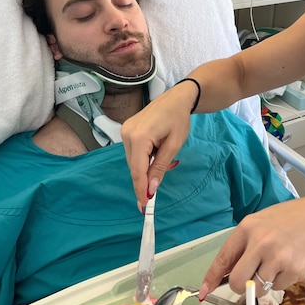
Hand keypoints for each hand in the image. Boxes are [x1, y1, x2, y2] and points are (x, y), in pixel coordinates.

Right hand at [121, 81, 197, 209]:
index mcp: (139, 137)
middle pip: (134, 167)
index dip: (140, 189)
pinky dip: (144, 158)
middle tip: (157, 189)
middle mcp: (127, 134)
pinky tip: (157, 151)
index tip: (144, 206)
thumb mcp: (174, 145)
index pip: (137, 170)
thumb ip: (160, 167)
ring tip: (164, 157)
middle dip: (145, 179)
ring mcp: (125, 131)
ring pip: (133, 161)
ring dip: (146, 167)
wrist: (177, 98)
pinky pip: (133, 152)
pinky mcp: (127, 130)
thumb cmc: (179, 119)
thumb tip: (150, 189)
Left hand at [199, 196, 304, 297]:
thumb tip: (227, 271)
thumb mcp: (261, 223)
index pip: (223, 258)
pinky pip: (278, 288)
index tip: (205, 291)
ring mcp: (278, 257)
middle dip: (240, 286)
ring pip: (257, 289)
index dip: (211, 278)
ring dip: (263, 284)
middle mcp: (260, 242)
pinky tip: (289, 264)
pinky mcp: (294, 270)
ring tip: (275, 266)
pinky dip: (281, 281)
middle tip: (248, 281)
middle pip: (237, 281)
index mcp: (248, 228)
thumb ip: (244, 244)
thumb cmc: (290, 219)